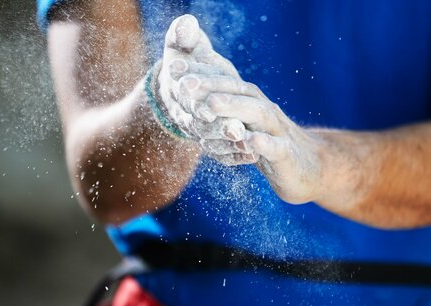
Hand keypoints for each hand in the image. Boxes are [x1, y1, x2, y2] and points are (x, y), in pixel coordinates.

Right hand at [156, 15, 251, 156]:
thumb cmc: (185, 61)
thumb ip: (183, 35)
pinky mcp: (210, 143)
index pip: (187, 97)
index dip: (197, 100)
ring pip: (212, 142)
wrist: (182, 88)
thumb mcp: (182, 45)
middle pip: (201, 124)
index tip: (210, 105)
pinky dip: (235, 156)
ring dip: (229, 144)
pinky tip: (253, 155)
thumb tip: (187, 24)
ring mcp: (198, 132)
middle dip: (219, 127)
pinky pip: (221, 154)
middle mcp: (185, 114)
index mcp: (177, 90)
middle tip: (237, 129)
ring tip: (248, 143)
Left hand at [174, 58, 325, 203]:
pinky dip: (263, 142)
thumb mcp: (241, 125)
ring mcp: (277, 130)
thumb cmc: (267, 143)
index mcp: (249, 101)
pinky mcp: (287, 154)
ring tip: (210, 104)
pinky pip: (276, 147)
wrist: (307, 167)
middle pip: (238, 91)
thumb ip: (219, 108)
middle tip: (183, 84)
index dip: (200, 75)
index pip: (223, 82)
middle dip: (210, 85)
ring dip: (233, 106)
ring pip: (257, 112)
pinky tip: (250, 140)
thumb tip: (188, 91)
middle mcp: (263, 109)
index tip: (172, 68)